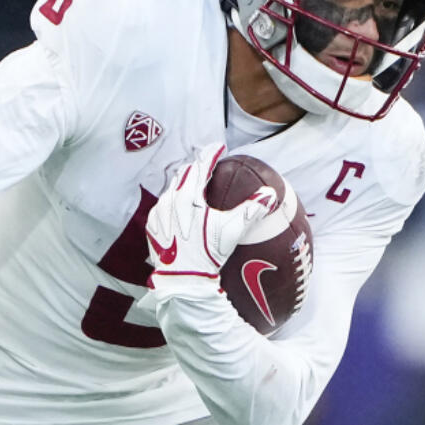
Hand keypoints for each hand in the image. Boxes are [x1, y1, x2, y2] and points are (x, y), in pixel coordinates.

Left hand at [144, 144, 273, 295]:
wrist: (183, 279)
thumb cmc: (208, 252)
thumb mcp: (232, 230)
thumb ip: (252, 210)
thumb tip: (271, 194)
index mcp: (189, 196)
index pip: (201, 166)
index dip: (211, 154)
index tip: (219, 146)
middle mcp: (170, 200)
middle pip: (184, 174)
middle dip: (196, 167)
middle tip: (206, 165)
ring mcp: (159, 213)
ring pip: (172, 189)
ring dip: (183, 185)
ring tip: (193, 186)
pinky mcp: (153, 226)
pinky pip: (163, 206)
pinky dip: (173, 203)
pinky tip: (179, 210)